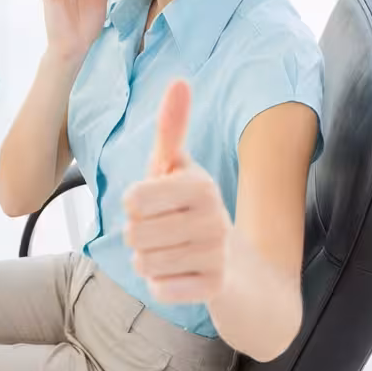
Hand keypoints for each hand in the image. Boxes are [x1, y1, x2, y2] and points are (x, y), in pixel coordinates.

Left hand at [123, 80, 232, 303]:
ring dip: (149, 262)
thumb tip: (179, 80)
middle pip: (133, 234)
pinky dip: (161, 286)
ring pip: (143, 264)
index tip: (157, 205)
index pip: (133, 199)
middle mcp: (213, 217)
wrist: (238, 269)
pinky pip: (158, 290)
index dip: (135, 206)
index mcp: (200, 184)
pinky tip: (182, 277)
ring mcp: (216, 255)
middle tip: (165, 234)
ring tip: (173, 254)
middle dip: (139, 237)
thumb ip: (171, 129)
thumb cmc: (192, 210)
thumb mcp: (179, 169)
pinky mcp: (213, 289)